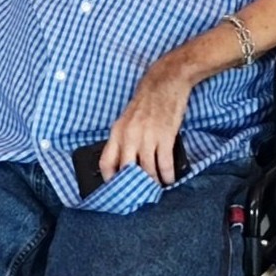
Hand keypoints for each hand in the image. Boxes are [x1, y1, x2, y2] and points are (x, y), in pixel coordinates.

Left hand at [99, 59, 192, 185]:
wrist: (165, 81)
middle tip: (138, 195)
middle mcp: (129, 136)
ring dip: (153, 183)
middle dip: (133, 186)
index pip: (106, 163)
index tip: (117, 189)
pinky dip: (167, 175)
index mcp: (117, 132)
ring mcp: (147, 137)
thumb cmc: (147, 100)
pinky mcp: (165, 136)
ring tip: (156, 188)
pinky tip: (169, 179)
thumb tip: (125, 162)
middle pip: (126, 171)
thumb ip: (124, 139)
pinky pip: (164, 164)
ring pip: (147, 171)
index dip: (110, 180)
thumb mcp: (127, 119)